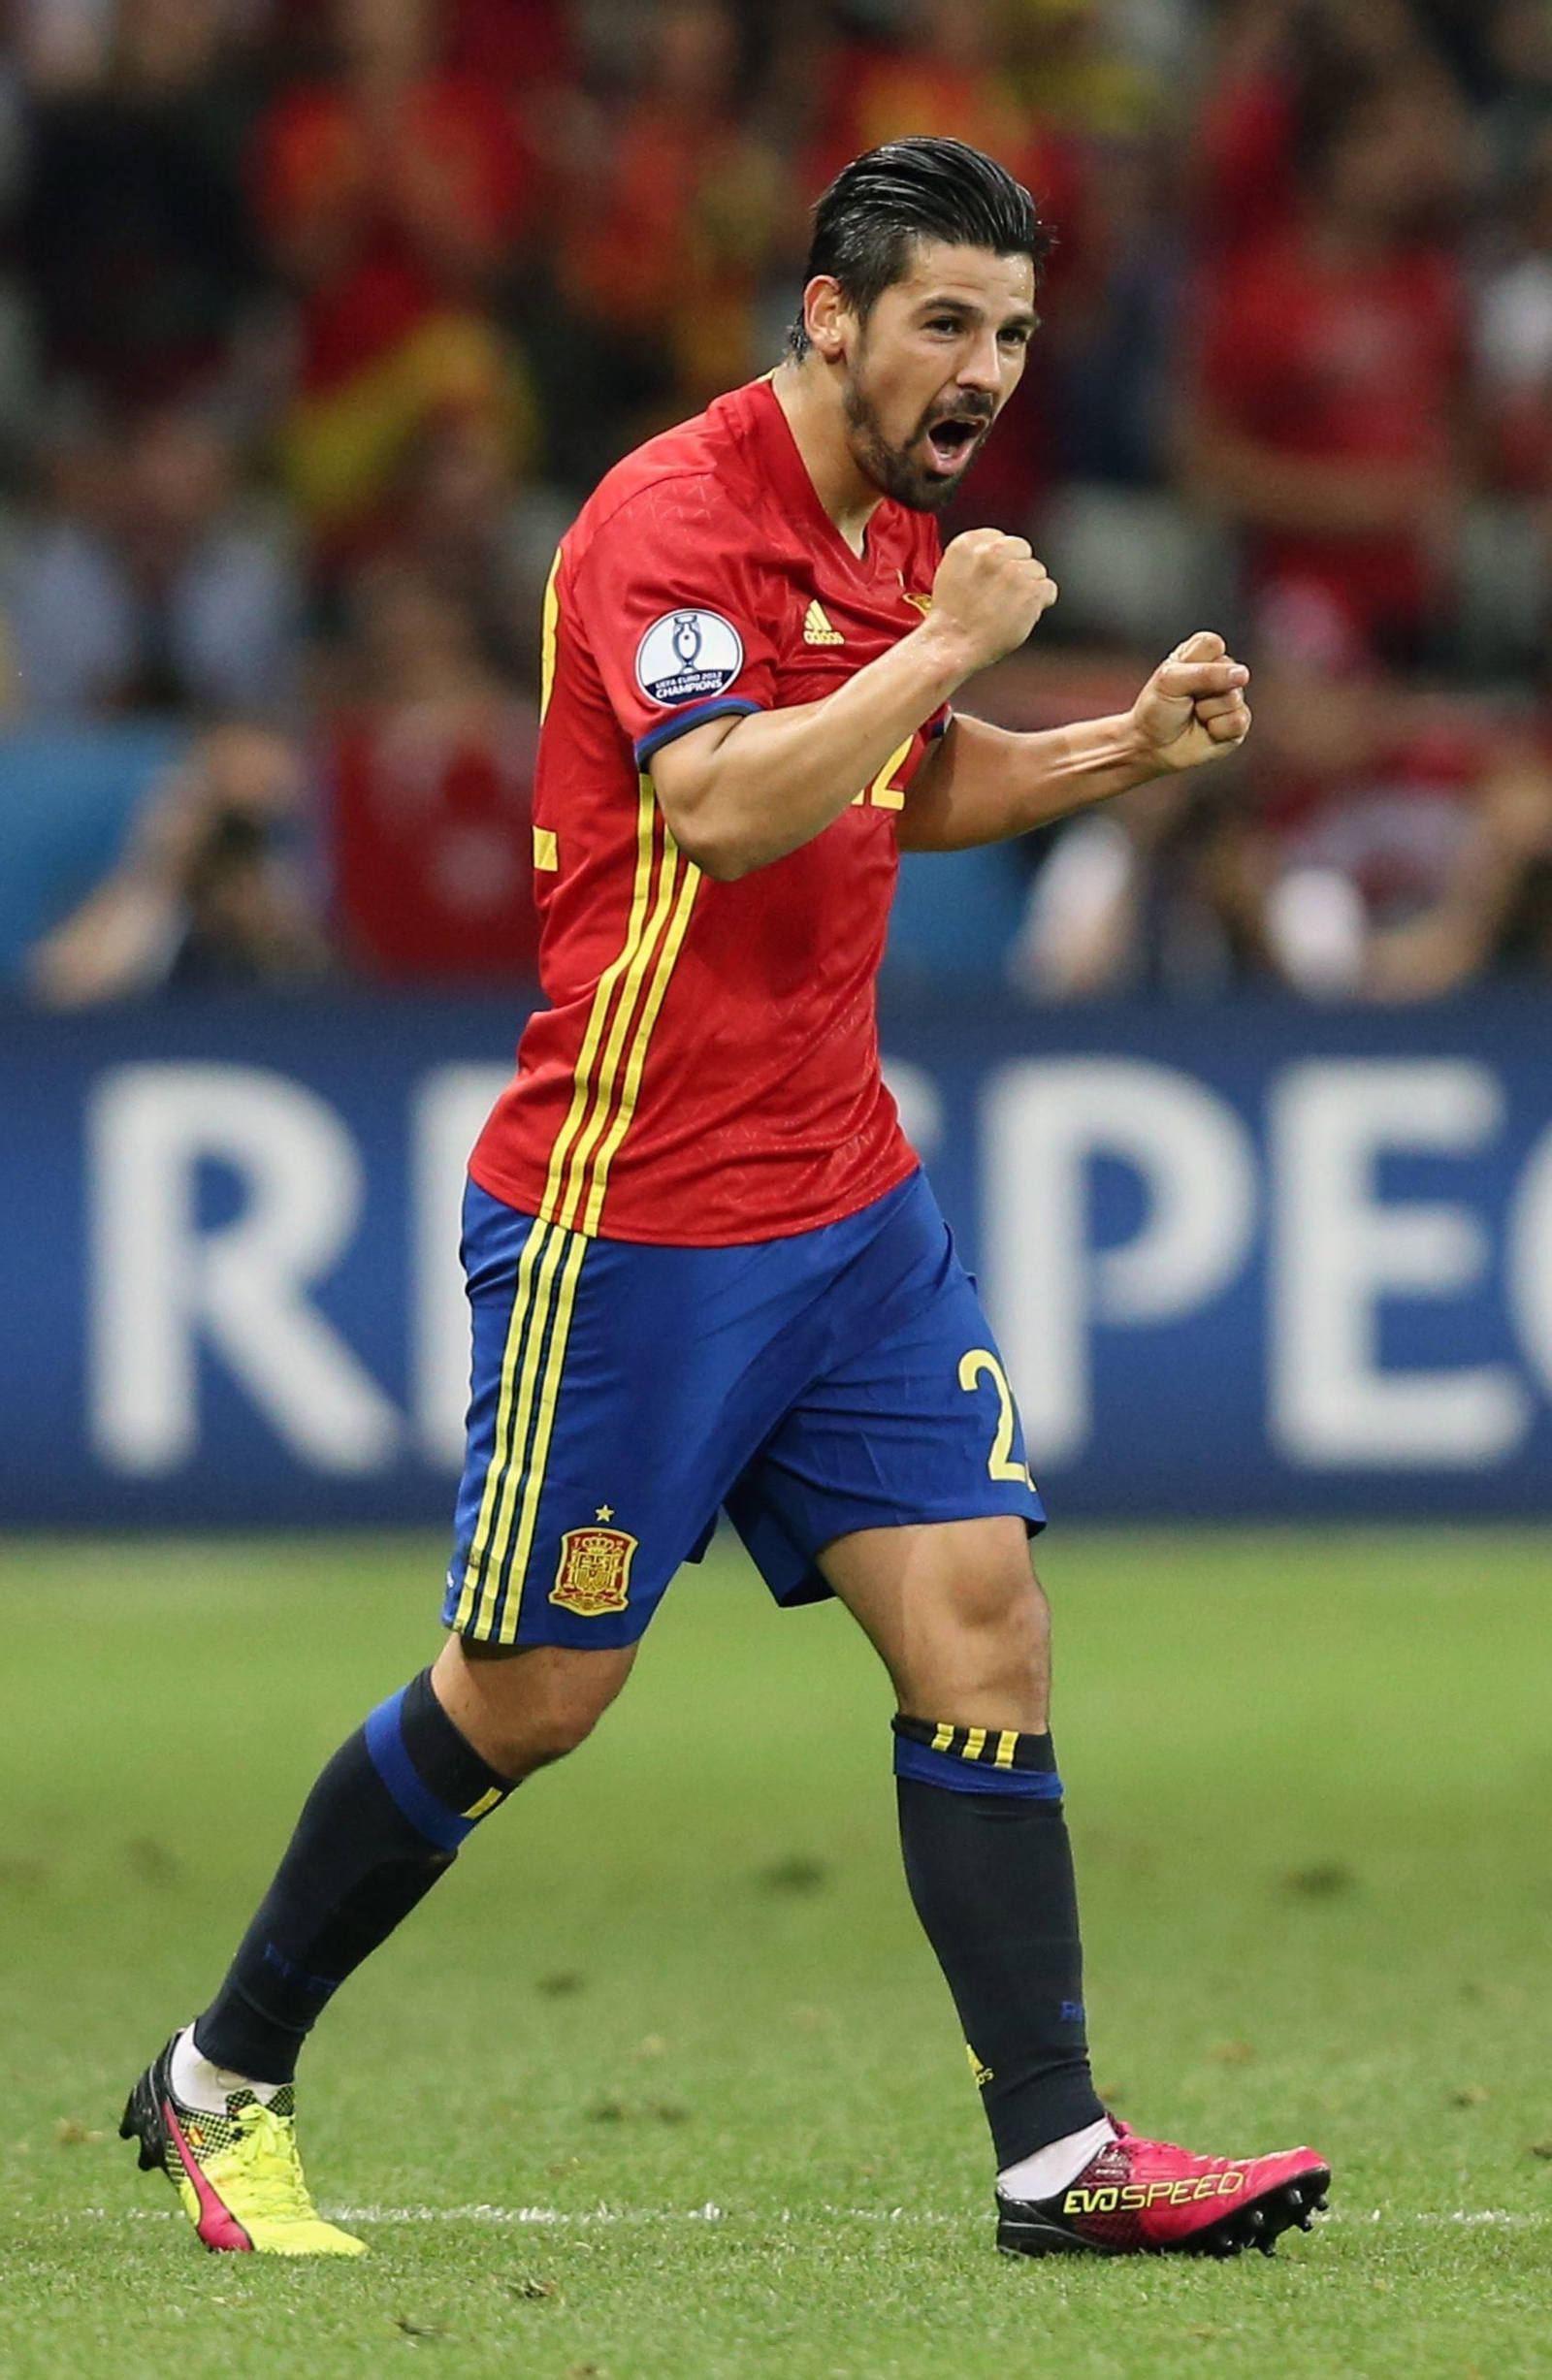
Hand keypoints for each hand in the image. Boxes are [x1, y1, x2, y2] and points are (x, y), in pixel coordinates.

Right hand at [926, 528, 1057, 675]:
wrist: (952, 643)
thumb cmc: (951, 615)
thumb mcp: (951, 570)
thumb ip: (976, 555)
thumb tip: (1002, 552)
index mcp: (970, 542)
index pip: (1001, 538)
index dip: (1001, 559)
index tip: (994, 576)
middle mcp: (993, 551)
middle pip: (1022, 550)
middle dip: (1017, 569)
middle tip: (1001, 593)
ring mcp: (1014, 571)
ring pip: (1037, 571)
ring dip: (1027, 588)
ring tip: (1006, 607)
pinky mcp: (1031, 591)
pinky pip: (1049, 590)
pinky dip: (1039, 604)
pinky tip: (1019, 614)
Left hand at [1132, 632, 1250, 771]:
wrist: (1152, 747)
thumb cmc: (1157, 710)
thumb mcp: (1170, 682)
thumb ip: (1205, 673)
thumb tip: (1243, 674)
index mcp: (1200, 654)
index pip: (1213, 644)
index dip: (1197, 662)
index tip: (1178, 676)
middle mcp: (1220, 672)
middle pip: (1229, 671)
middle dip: (1201, 691)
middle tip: (1186, 701)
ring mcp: (1231, 698)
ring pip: (1234, 698)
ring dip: (1207, 712)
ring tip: (1195, 716)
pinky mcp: (1238, 723)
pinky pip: (1239, 721)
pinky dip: (1217, 730)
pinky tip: (1206, 731)